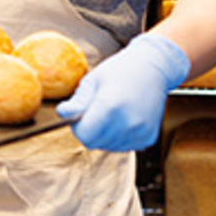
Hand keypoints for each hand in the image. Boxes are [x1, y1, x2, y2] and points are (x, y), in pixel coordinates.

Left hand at [55, 32, 189, 151]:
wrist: (154, 69)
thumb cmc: (117, 71)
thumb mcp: (92, 81)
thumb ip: (77, 101)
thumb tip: (61, 114)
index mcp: (111, 106)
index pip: (84, 135)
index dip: (77, 125)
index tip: (80, 111)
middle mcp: (128, 123)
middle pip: (93, 143)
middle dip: (88, 130)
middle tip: (94, 109)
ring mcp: (140, 132)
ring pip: (107, 146)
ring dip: (102, 134)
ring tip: (110, 111)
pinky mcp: (148, 138)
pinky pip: (122, 146)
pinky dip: (117, 136)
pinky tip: (123, 117)